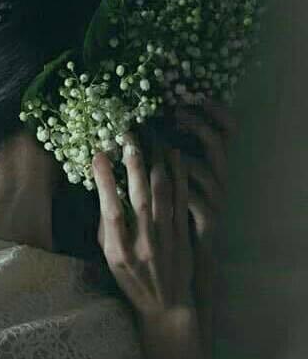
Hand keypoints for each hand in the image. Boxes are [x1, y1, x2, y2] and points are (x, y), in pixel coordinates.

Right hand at [93, 133, 194, 319]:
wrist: (167, 305)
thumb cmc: (132, 280)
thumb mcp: (109, 258)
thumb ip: (107, 228)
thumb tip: (103, 192)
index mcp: (119, 251)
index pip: (110, 210)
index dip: (104, 181)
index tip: (98, 155)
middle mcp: (144, 243)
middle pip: (139, 197)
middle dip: (134, 163)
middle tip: (129, 135)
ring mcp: (167, 238)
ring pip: (164, 194)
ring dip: (158, 162)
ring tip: (152, 137)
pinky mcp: (184, 234)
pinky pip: (182, 199)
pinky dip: (179, 175)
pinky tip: (175, 156)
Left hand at [173, 98, 237, 298]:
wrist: (186, 262)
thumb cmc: (171, 220)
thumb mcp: (166, 183)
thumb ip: (158, 158)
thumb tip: (133, 131)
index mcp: (207, 164)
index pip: (224, 130)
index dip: (215, 111)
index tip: (190, 96)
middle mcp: (215, 179)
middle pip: (219, 144)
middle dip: (198, 125)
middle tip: (175, 113)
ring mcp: (215, 200)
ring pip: (210, 172)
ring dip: (186, 156)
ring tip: (165, 146)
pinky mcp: (209, 222)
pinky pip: (202, 203)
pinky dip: (184, 191)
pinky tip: (164, 184)